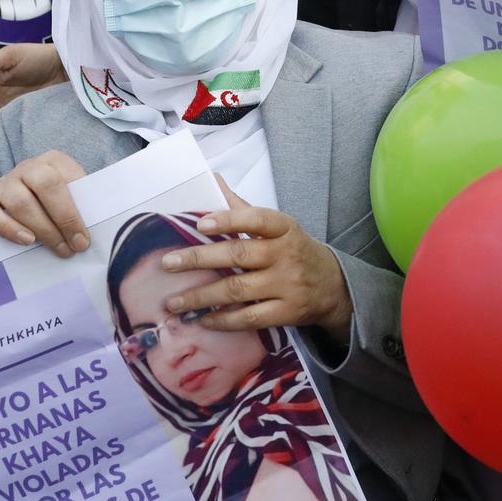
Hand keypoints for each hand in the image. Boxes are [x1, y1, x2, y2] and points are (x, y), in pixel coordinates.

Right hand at [0, 148, 87, 254]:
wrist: (24, 196)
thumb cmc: (56, 201)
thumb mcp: (73, 194)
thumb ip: (83, 205)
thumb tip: (89, 231)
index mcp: (53, 161)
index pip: (66, 179)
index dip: (74, 212)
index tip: (84, 239)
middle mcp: (27, 166)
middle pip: (43, 185)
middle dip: (61, 219)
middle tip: (72, 247)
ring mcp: (5, 181)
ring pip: (18, 201)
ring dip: (41, 229)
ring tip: (57, 248)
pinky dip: (6, 227)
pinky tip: (26, 241)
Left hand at [156, 180, 352, 334]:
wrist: (333, 286)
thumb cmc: (294, 250)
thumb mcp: (278, 226)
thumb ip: (243, 208)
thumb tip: (212, 180)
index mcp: (284, 228)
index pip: (256, 219)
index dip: (228, 219)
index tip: (200, 224)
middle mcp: (286, 255)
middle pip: (239, 255)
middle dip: (200, 259)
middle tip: (168, 263)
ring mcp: (287, 285)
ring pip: (239, 290)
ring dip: (202, 296)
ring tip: (173, 301)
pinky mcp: (287, 312)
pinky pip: (250, 318)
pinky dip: (223, 320)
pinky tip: (202, 320)